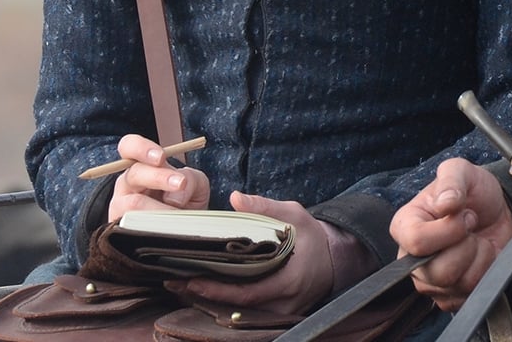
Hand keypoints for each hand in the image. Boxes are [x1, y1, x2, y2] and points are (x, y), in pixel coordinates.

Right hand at [107, 133, 209, 222]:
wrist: (183, 235)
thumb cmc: (185, 205)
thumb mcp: (196, 186)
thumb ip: (191, 179)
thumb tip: (175, 195)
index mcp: (142, 167)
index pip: (129, 147)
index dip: (141, 148)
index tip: (161, 157)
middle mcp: (127, 185)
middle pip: (133, 174)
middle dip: (159, 177)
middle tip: (180, 184)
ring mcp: (120, 208)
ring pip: (133, 203)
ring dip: (159, 207)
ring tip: (178, 214)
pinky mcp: (120, 231)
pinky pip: (131, 227)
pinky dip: (152, 227)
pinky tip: (165, 229)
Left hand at [169, 193, 334, 315]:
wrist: (336, 258)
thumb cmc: (313, 236)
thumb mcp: (294, 215)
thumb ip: (265, 207)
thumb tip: (235, 198)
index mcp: (289, 279)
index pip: (248, 292)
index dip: (219, 290)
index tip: (192, 281)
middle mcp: (284, 302)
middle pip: (238, 307)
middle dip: (205, 297)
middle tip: (175, 284)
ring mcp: (280, 312)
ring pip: (241, 313)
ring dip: (212, 301)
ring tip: (182, 286)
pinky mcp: (276, 313)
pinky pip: (247, 311)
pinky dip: (225, 302)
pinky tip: (204, 291)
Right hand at [391, 158, 511, 310]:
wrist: (496, 211)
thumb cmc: (473, 191)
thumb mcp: (462, 172)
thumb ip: (451, 181)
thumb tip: (446, 204)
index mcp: (405, 226)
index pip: (418, 242)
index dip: (449, 230)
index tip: (465, 214)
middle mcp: (411, 259)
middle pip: (439, 271)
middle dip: (467, 246)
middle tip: (472, 228)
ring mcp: (430, 281)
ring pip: (458, 284)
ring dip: (479, 258)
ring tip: (477, 240)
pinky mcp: (450, 296)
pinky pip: (470, 294)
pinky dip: (485, 274)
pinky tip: (480, 256)